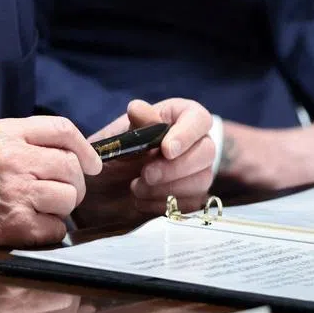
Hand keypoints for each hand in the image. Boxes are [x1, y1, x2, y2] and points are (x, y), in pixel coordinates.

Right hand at [0, 116, 101, 261]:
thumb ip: (25, 142)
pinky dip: (51, 231)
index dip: (85, 148)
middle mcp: (13, 157)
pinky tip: (32, 226)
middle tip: (64, 193)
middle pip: (71, 166)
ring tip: (44, 209)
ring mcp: (15, 190)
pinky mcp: (15, 223)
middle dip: (76, 183)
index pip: (62, 129)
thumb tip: (70, 155)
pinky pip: (56, 227)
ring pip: (69, 197)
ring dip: (63, 208)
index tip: (92, 164)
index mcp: (6, 132)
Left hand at [81, 98, 214, 220]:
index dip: (186, 135)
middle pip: (206, 152)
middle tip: (146, 174)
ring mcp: (198, 170)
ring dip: (167, 188)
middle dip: (175, 167)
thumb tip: (137, 108)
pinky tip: (142, 200)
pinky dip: (164, 203)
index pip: (199, 119)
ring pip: (201, 180)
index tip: (166, 150)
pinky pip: (191, 203)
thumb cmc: (118, 151)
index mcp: (180, 116)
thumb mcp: (120, 134)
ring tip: (136, 187)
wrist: (107, 185)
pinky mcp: (194, 196)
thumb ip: (134, 124)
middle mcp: (196, 142)